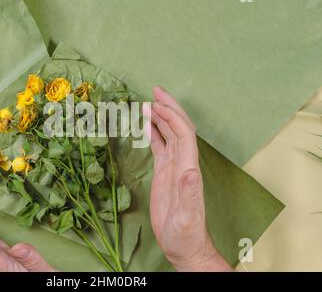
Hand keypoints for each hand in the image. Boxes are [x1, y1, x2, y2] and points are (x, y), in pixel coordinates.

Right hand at [144, 87, 230, 271]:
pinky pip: (160, 147)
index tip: (156, 104)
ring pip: (169, 134)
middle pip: (179, 127)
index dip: (172, 117)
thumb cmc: (186, 233)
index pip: (184, 135)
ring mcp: (174, 167)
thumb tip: (190, 171)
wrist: (184, 244)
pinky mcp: (165, 173)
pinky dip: (154, 133)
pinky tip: (146, 125)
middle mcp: (184, 163)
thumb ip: (189, 194)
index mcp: (189, 168)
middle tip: (155, 90)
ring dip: (160, 117)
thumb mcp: (188, 216)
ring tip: (147, 103)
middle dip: (169, 107)